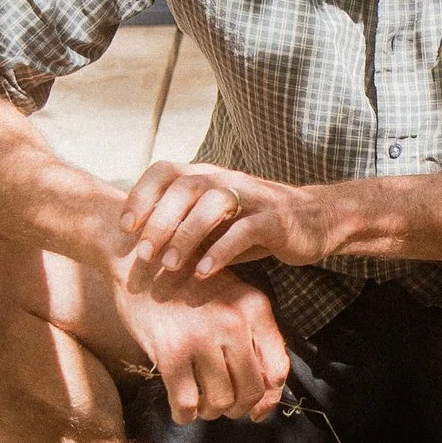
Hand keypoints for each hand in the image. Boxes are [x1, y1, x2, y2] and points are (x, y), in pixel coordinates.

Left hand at [118, 160, 334, 286]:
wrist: (316, 220)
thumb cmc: (255, 224)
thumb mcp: (215, 223)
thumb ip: (183, 228)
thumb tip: (138, 250)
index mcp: (207, 176)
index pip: (165, 170)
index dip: (141, 195)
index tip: (125, 227)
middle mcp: (226, 179)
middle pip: (185, 186)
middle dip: (159, 221)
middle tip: (143, 255)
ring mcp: (253, 196)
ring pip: (214, 203)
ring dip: (187, 234)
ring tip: (171, 265)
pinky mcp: (276, 219)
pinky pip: (245, 230)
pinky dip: (222, 251)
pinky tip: (206, 272)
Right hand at [134, 270, 293, 423]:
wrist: (144, 261)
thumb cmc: (189, 284)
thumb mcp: (232, 296)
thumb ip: (253, 337)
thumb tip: (264, 397)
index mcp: (254, 307)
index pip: (277, 369)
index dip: (269, 399)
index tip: (256, 410)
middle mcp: (233, 322)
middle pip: (250, 390)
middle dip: (238, 409)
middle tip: (224, 407)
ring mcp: (202, 337)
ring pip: (219, 400)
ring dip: (211, 412)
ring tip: (201, 405)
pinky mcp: (170, 351)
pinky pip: (186, 402)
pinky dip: (185, 414)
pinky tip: (182, 409)